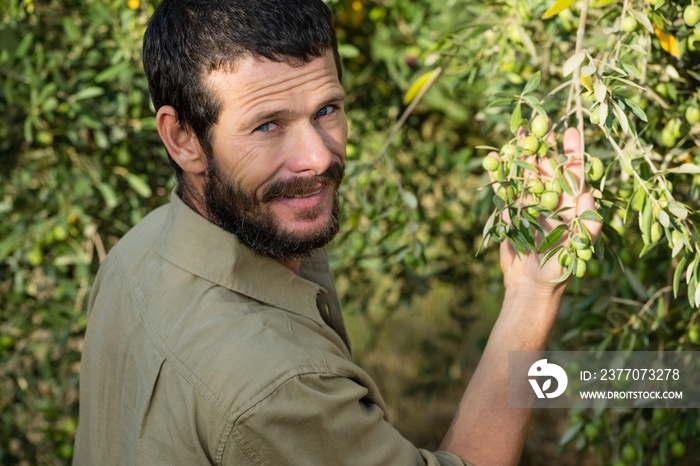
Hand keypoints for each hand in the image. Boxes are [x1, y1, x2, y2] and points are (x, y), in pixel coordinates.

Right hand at [489, 127, 602, 290]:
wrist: (530, 284)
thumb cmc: (560, 267)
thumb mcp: (580, 245)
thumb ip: (588, 220)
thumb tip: (588, 191)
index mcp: (570, 203)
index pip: (572, 171)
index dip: (572, 150)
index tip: (570, 130)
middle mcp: (550, 200)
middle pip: (546, 166)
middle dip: (543, 144)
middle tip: (538, 121)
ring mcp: (529, 205)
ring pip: (524, 174)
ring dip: (520, 154)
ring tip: (517, 133)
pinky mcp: (511, 213)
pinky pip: (505, 191)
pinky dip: (499, 175)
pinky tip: (494, 158)